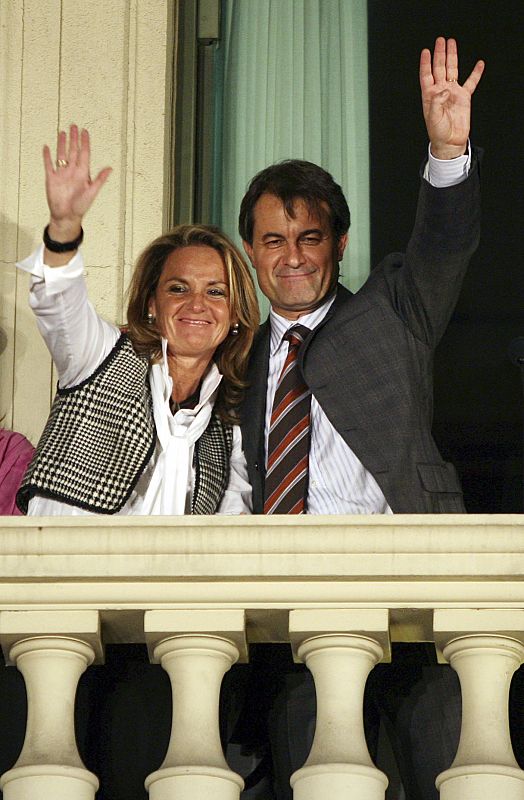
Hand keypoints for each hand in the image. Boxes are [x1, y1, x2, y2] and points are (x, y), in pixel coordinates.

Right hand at [43, 124, 111, 239]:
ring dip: (62, 143)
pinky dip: (47, 156)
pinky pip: (49, 164)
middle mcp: (72, 171)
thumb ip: (100, 179)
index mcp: (82, 173)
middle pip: (73, 151)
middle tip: (74, 126)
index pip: (84, 154)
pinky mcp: (52, 178)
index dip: (85, 142)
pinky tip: (47, 147)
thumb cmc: (81, 206)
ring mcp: (62, 174)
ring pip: (61, 154)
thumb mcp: (92, 193)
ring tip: (63, 132)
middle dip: (74, 138)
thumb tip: (110, 168)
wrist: (67, 216)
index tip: (85, 131)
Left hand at [419, 37, 483, 159]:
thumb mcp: (433, 118)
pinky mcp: (464, 97)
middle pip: (440, 68)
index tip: (426, 51)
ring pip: (452, 70)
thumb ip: (437, 102)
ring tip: (452, 43)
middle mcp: (441, 91)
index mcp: (430, 95)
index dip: (426, 63)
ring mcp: (452, 92)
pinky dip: (476, 73)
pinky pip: (471, 82)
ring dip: (452, 57)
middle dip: (440, 53)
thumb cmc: (438, 133)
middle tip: (441, 40)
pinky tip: (479, 64)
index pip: (426, 75)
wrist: (450, 142)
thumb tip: (445, 89)